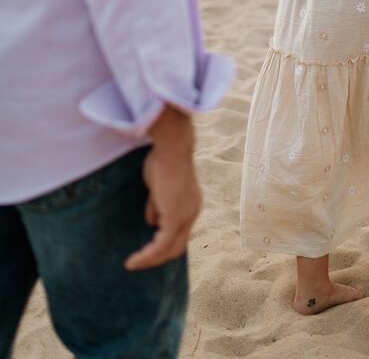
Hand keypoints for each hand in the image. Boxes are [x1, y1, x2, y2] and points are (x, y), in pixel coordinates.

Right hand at [125, 108, 200, 270]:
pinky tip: (133, 261)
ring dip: (150, 259)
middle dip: (157, 257)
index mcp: (190, 204)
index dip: (163, 243)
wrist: (172, 148)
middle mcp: (192, 212)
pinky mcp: (175, 218)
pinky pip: (161, 246)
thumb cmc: (163, 159)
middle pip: (177, 246)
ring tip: (132, 264)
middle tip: (138, 262)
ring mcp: (186, 216)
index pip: (179, 232)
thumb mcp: (158, 187)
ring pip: (170, 249)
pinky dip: (147, 256)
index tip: (146, 249)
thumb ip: (156, 205)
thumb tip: (151, 222)